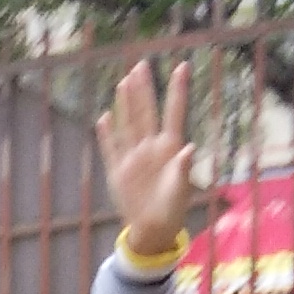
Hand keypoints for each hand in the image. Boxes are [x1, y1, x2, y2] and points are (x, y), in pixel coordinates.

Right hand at [97, 58, 197, 261]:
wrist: (154, 228)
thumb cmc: (173, 207)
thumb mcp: (181, 188)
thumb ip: (183, 167)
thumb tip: (188, 149)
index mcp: (170, 147)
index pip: (174, 112)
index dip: (177, 90)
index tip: (182, 66)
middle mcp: (151, 147)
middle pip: (146, 112)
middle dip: (144, 89)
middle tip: (141, 64)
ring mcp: (134, 158)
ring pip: (129, 124)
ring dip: (126, 104)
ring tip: (124, 82)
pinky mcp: (118, 172)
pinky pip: (111, 149)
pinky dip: (107, 134)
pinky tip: (105, 117)